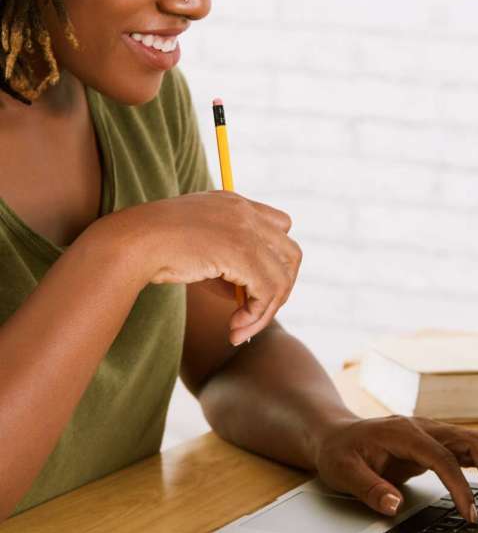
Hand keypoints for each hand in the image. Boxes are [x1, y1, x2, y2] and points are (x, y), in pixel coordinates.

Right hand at [106, 191, 301, 343]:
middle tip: (251, 315)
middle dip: (278, 290)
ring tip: (239, 329)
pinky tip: (234, 328)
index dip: (273, 261)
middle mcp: (244, 211)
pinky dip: (257, 316)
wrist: (131, 244)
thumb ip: (225, 265)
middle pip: (290, 253)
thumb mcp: (197, 251)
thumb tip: (245, 297)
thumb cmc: (153, 250)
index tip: (249, 288)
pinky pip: (268, 290)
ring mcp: (245, 229)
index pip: (280, 227)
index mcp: (234, 203)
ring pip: (283, 276)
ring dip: (266, 310)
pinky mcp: (241, 250)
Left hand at [315, 414, 477, 522]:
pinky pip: (473, 451)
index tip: (470, 516)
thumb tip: (394, 506)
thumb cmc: (338, 451)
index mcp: (403, 432)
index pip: (444, 458)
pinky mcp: (437, 444)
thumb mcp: (342, 471)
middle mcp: (424, 428)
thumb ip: (368, 488)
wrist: (335, 435)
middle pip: (475, 441)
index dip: (461, 488)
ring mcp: (433, 434)